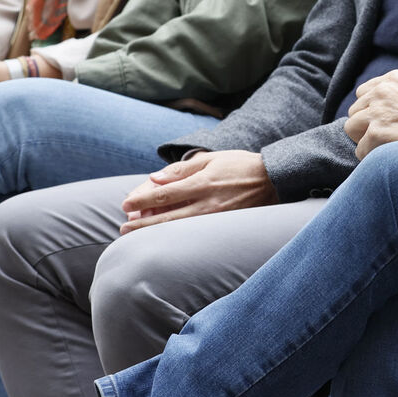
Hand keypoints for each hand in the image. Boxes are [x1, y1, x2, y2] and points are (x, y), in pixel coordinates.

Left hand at [118, 150, 277, 232]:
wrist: (274, 180)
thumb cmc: (240, 165)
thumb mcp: (212, 159)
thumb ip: (182, 169)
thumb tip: (155, 178)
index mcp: (202, 182)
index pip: (165, 193)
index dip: (142, 199)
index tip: (126, 204)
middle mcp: (207, 202)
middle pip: (167, 217)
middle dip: (142, 223)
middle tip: (123, 227)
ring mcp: (216, 218)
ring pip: (177, 229)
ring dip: (153, 233)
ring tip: (134, 235)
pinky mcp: (223, 226)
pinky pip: (193, 233)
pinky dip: (173, 236)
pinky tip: (161, 238)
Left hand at [343, 71, 397, 159]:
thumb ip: (391, 95)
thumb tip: (369, 110)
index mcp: (391, 79)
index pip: (363, 94)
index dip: (371, 110)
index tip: (386, 121)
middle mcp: (382, 91)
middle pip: (354, 111)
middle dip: (366, 125)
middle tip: (387, 135)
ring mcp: (378, 111)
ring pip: (352, 128)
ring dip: (365, 139)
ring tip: (386, 144)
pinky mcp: (376, 132)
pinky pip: (360, 149)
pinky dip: (372, 156)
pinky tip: (390, 154)